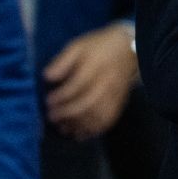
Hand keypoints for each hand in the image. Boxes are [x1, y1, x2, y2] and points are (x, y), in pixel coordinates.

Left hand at [43, 23, 138, 141]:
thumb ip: (62, 61)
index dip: (60, 96)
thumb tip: (47, 77)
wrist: (130, 48)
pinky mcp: (119, 102)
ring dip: (79, 124)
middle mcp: (107, 81)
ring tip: (63, 127)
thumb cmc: (98, 47)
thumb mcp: (78, 46)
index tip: (48, 101)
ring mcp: (115, 93)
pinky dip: (94, 129)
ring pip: (98, 114)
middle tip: (51, 116)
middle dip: (67, 113)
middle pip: (87, 102)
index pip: (77, 85)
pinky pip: (108, 119)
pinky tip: (81, 132)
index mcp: (95, 65)